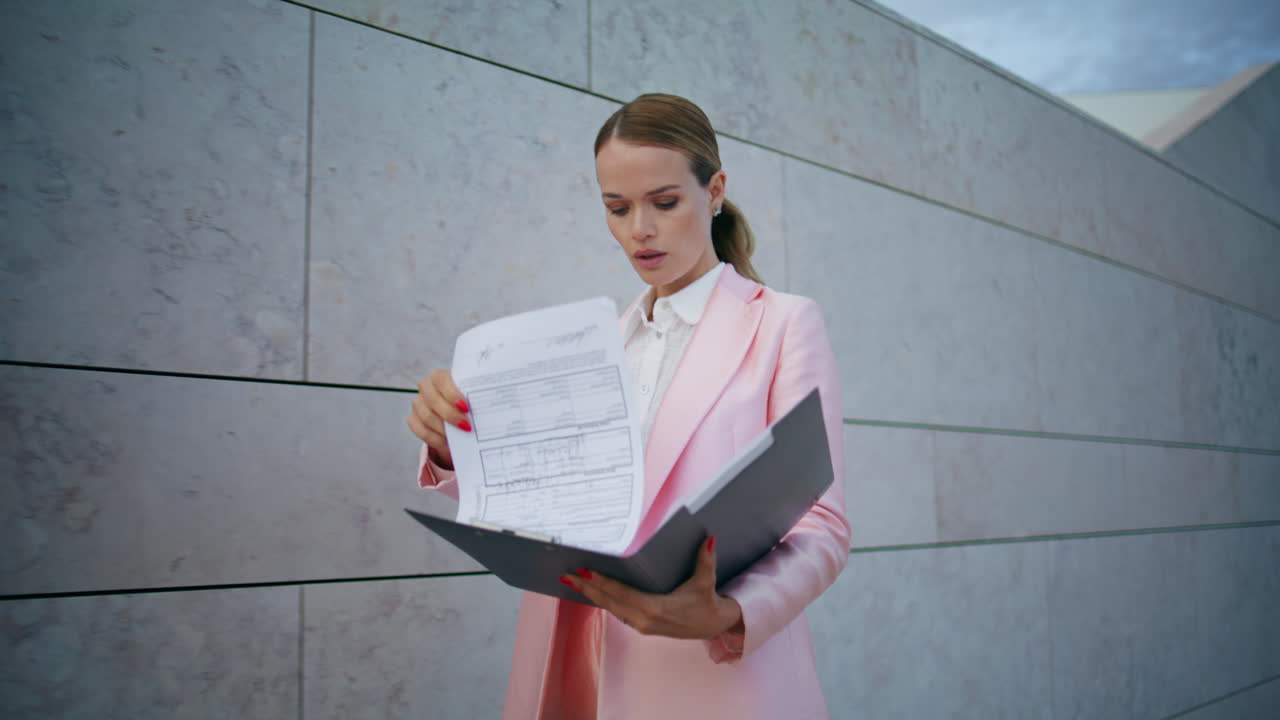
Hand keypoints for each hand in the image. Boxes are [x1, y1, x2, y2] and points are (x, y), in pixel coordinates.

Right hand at [406, 369, 470, 469]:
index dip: (452, 394)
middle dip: (450, 414)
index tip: (467, 408)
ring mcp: (417, 403)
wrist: (455, 416)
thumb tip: (496, 400)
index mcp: (439, 376)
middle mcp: (426, 387)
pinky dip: (435, 438)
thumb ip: (477, 396)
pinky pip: (420, 430)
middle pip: (433, 400)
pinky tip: (447, 442)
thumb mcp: (471, 396)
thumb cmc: (466, 403)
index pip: (442, 381)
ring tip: (460, 435)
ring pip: (426, 416)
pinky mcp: (412, 419)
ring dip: (444, 428)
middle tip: (466, 426)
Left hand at [561, 536, 743, 639]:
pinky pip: (616, 611)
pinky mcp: (640, 625)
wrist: (713, 627)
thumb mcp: (706, 583)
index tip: (585, 572)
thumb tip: (708, 539)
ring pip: (610, 608)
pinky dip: (602, 600)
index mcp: (657, 609)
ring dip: (591, 594)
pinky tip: (590, 590)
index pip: (623, 594)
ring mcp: (641, 624)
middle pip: (609, 602)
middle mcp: (644, 619)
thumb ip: (706, 561)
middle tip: (567, 574)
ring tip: (571, 580)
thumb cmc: (707, 604)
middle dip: (587, 588)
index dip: (603, 583)